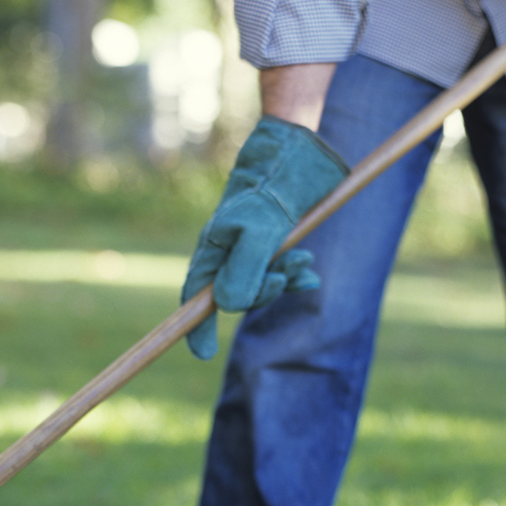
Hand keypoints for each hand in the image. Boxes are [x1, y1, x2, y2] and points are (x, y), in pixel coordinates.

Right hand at [182, 115, 347, 359]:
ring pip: (260, 285)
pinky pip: (278, 273)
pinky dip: (294, 276)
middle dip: (263, 294)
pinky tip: (309, 273)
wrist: (296, 152)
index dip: (196, 328)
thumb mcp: (259, 232)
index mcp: (212, 251)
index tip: (202, 354)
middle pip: (235, 297)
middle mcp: (225, 254)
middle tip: (284, 277)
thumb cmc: (272, 189)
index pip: (195, 300)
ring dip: (284, 281)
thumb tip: (228, 308)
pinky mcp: (270, 243)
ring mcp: (247, 250)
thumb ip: (244, 272)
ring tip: (304, 263)